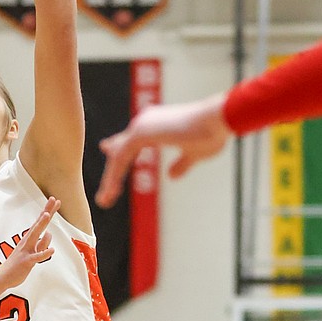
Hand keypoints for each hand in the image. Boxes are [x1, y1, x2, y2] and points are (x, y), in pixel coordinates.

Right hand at [5, 199, 58, 282]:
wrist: (3, 276)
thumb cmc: (18, 263)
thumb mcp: (32, 252)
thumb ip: (41, 244)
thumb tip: (49, 233)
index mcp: (29, 239)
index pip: (40, 223)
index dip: (47, 211)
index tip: (54, 201)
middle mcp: (27, 242)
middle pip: (39, 224)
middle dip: (46, 212)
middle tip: (53, 200)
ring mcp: (26, 250)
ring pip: (35, 235)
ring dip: (41, 226)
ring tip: (47, 215)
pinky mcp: (26, 261)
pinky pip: (36, 256)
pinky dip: (44, 253)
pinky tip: (51, 250)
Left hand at [96, 95, 230, 207]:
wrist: (218, 119)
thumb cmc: (211, 133)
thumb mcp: (194, 154)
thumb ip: (181, 164)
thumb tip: (171, 176)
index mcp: (157, 123)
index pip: (132, 140)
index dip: (119, 148)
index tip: (107, 152)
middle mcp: (146, 121)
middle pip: (122, 148)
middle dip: (112, 171)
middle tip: (103, 194)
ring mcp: (142, 125)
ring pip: (119, 156)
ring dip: (111, 179)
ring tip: (104, 201)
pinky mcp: (141, 133)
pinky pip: (121, 158)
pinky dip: (114, 176)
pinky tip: (111, 192)